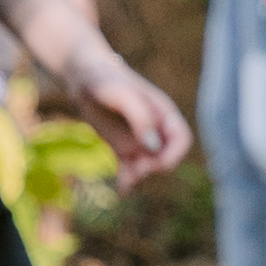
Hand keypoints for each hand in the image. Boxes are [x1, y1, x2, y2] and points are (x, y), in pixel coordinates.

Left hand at [61, 46, 191, 181]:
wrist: (83, 77)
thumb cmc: (104, 79)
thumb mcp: (121, 94)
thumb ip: (140, 117)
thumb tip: (153, 147)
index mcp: (164, 114)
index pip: (182, 141)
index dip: (173, 155)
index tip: (154, 162)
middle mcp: (156, 129)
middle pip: (166, 158)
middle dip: (153, 169)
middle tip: (134, 169)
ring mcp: (140, 141)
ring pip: (148, 168)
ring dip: (140, 177)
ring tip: (124, 182)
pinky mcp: (124, 148)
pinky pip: (131, 170)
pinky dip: (128, 181)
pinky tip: (121, 188)